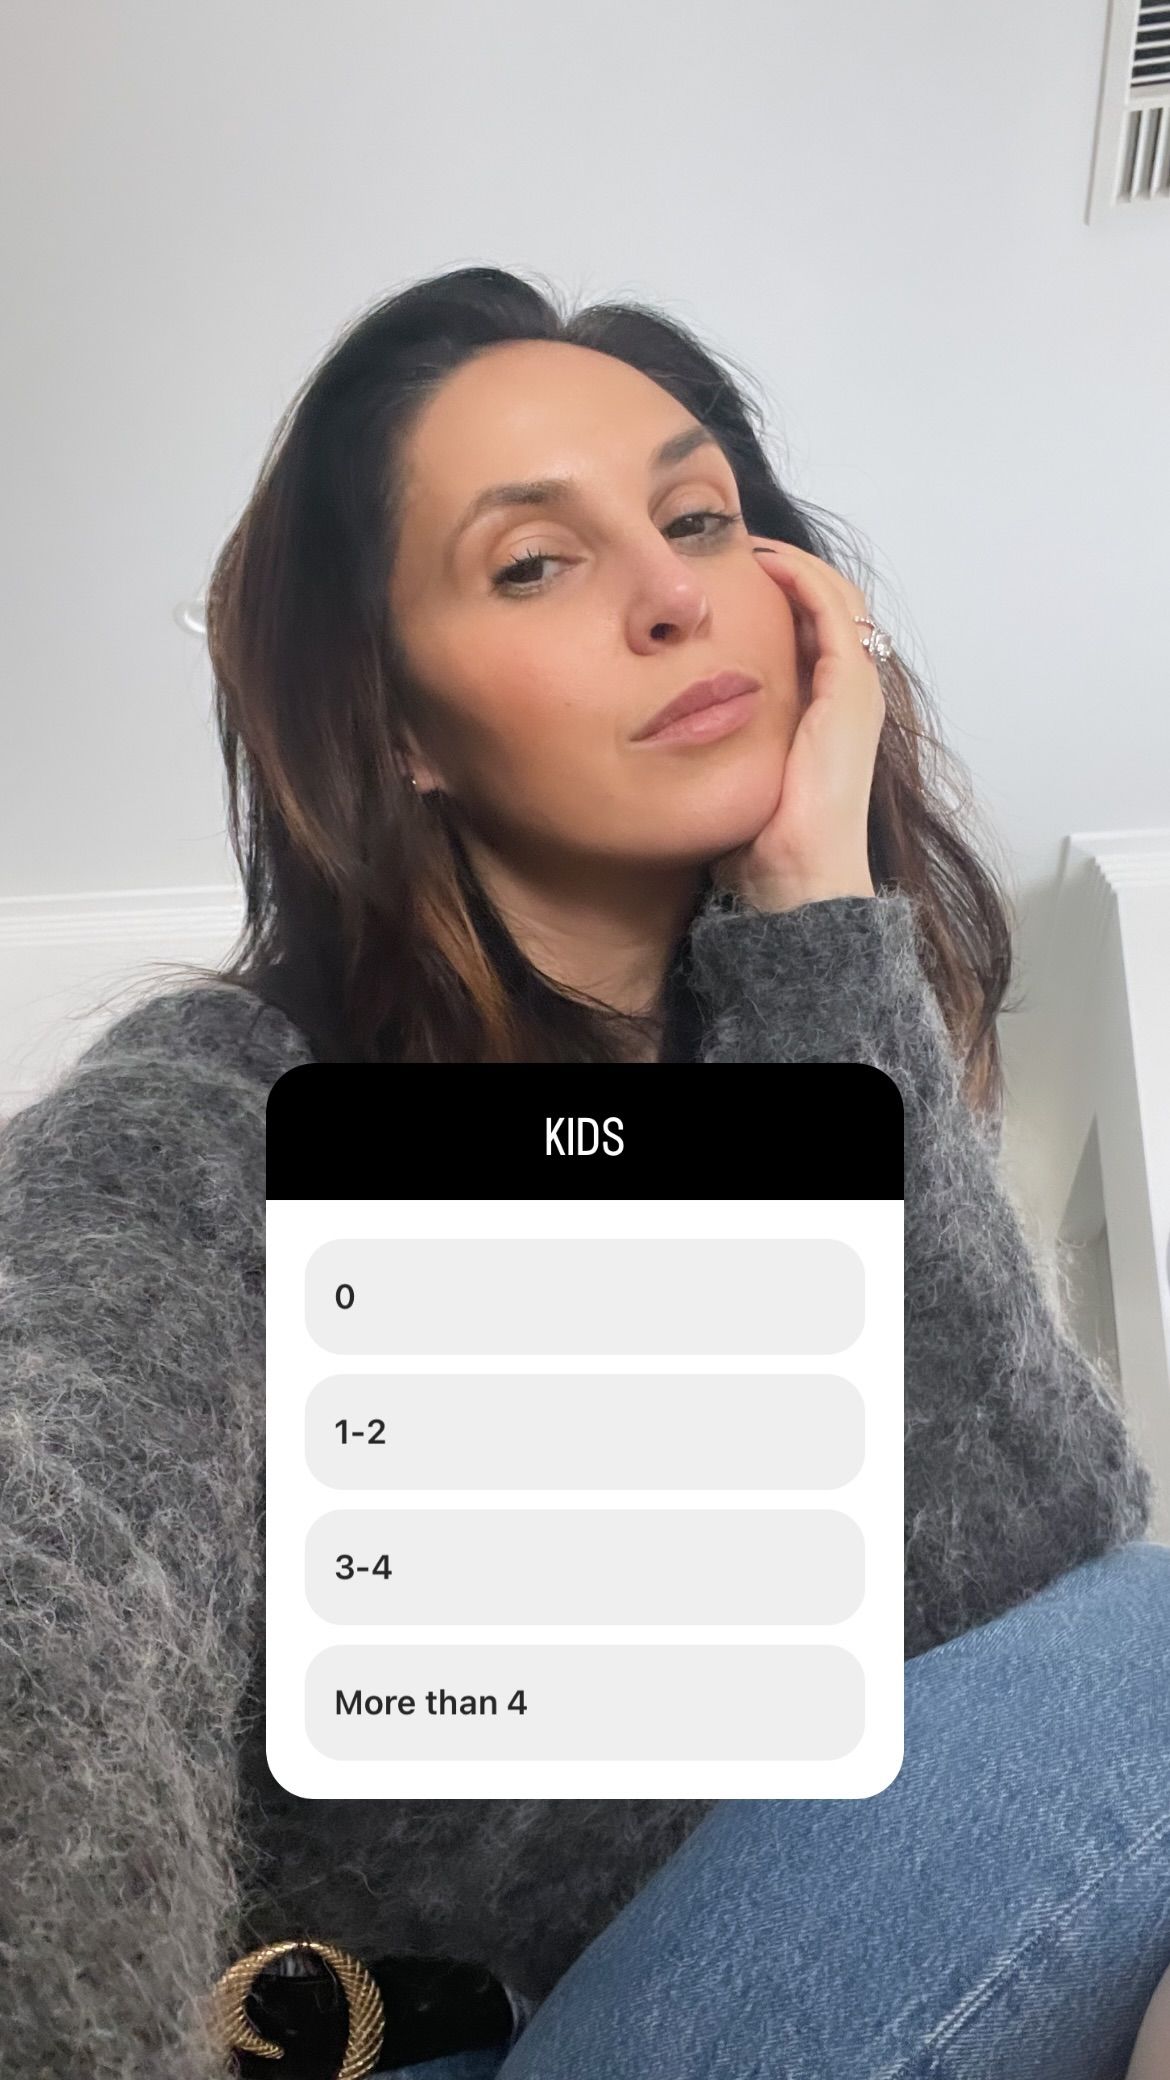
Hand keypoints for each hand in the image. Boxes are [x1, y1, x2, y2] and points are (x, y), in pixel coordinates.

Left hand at [710, 538, 885, 912]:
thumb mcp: (740, 774)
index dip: (783, 594)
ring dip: (795, 562)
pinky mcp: (850, 691)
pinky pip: (832, 611)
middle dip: (790, 567)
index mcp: (832, 713)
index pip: (818, 630)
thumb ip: (725, 742)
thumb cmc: (763, 844)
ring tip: (750, 543)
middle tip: (741, 544)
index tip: (734, 573)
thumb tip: (674, 728)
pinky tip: (761, 563)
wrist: (796, 882)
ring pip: (837, 597)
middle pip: (833, 604)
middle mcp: (853, 696)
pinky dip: (800, 578)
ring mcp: (858, 691)